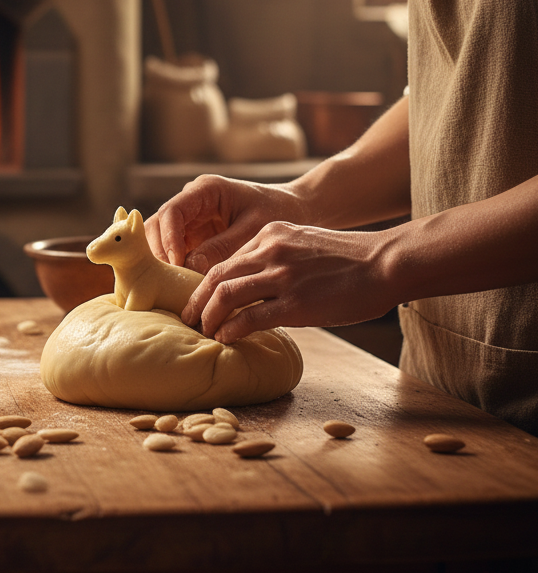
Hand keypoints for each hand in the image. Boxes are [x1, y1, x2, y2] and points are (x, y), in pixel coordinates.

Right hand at [144, 174, 304, 272]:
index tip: (177, 265)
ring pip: (161, 241)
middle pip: (157, 227)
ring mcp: (190, 220)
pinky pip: (175, 253)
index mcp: (205, 191)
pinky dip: (176, 270)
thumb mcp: (254, 230)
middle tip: (170, 282)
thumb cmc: (279, 212)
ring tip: (176, 288)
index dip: (168, 240)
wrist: (297, 210)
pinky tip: (186, 288)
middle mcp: (191, 203)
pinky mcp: (194, 237)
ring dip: (165, 264)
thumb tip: (188, 269)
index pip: (171, 213)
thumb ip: (222, 247)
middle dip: (160, 254)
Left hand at [182, 221, 397, 342]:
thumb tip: (252, 287)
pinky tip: (226, 338)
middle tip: (187, 317)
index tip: (199, 298)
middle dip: (197, 299)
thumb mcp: (303, 244)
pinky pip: (250, 317)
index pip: (225, 258)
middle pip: (215, 275)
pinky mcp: (295, 303)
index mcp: (270, 233)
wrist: (386, 262)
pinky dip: (231, 329)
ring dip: (208, 316)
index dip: (206, 282)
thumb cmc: (349, 260)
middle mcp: (270, 250)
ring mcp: (281, 276)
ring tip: (203, 330)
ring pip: (225, 294)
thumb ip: (275, 258)